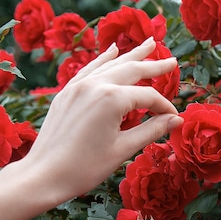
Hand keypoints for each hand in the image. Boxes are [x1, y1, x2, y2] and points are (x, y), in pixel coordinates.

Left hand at [18, 37, 182, 204]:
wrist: (44, 175)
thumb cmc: (85, 167)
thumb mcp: (123, 149)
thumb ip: (152, 130)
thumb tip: (176, 119)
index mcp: (112, 99)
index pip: (148, 96)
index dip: (164, 107)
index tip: (173, 119)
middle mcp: (95, 85)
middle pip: (132, 70)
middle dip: (154, 65)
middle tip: (174, 61)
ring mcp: (78, 86)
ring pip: (111, 64)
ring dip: (132, 54)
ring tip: (150, 44)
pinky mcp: (67, 92)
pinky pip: (90, 69)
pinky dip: (103, 58)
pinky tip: (113, 49)